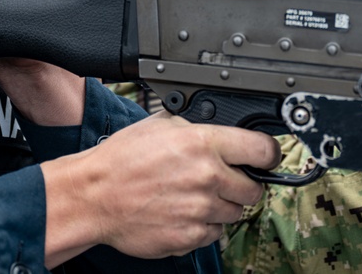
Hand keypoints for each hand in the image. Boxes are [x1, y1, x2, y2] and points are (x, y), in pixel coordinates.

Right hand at [40, 112, 280, 264]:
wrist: (93, 195)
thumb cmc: (122, 159)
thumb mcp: (163, 124)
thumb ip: (200, 128)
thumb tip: (226, 132)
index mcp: (203, 143)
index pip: (263, 150)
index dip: (268, 154)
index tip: (266, 158)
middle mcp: (207, 177)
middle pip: (254, 189)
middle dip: (242, 184)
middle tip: (221, 179)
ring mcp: (200, 210)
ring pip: (235, 213)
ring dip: (222, 205)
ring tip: (194, 195)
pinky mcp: (189, 237)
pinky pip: (214, 233)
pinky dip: (204, 225)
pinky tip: (183, 212)